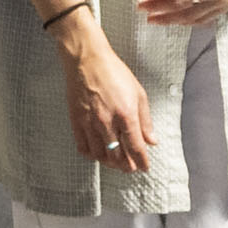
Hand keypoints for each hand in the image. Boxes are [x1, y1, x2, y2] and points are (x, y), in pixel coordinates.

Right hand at [69, 32, 157, 174]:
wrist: (87, 60)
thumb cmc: (114, 72)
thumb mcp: (138, 93)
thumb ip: (146, 120)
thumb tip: (151, 140)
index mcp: (126, 115)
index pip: (136, 148)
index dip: (141, 162)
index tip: (144, 167)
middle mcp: (107, 122)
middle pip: (118, 156)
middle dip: (126, 166)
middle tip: (131, 167)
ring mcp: (90, 123)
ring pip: (100, 155)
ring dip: (110, 163)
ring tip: (116, 162)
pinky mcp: (76, 121)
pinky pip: (83, 147)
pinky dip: (92, 155)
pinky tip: (98, 154)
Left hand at [135, 0, 227, 28]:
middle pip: (177, 3)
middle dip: (157, 7)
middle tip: (142, 9)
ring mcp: (221, 0)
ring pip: (190, 15)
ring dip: (170, 19)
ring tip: (155, 20)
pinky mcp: (227, 6)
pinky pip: (204, 18)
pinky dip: (188, 22)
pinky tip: (178, 21)